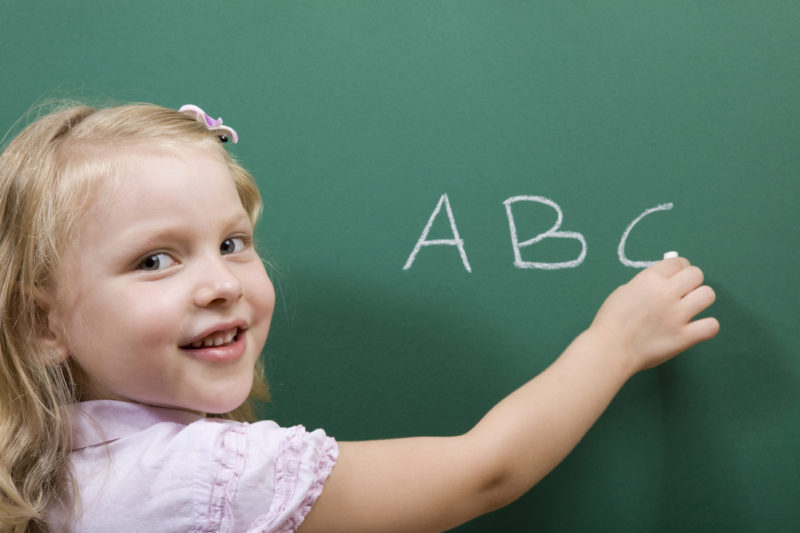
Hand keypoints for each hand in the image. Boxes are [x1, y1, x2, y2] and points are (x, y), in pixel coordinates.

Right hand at [590, 257, 718, 374]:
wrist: (610, 349)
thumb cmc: (611, 320)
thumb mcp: (624, 291)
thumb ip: (647, 284)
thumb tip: (664, 281)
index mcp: (650, 279)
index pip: (678, 262)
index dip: (679, 268)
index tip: (677, 277)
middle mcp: (667, 293)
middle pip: (696, 274)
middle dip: (691, 282)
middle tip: (683, 293)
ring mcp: (678, 315)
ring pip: (708, 295)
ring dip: (700, 300)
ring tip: (689, 309)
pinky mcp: (684, 336)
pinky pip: (712, 325)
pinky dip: (706, 326)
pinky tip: (696, 328)